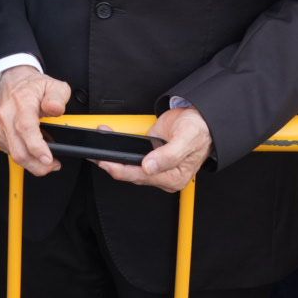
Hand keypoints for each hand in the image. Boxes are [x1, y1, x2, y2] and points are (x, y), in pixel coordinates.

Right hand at [0, 65, 70, 177]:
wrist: (9, 79)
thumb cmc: (30, 85)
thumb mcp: (52, 85)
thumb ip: (58, 97)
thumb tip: (56, 108)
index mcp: (21, 103)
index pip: (26, 128)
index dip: (37, 148)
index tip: (49, 158)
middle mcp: (6, 115)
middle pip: (19, 150)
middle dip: (37, 165)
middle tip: (52, 164)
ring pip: (13, 154)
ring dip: (31, 162)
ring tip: (45, 156)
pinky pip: (9, 152)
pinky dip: (22, 155)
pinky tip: (31, 149)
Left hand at [97, 106, 211, 192]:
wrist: (201, 120)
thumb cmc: (198, 130)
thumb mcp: (186, 139)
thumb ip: (169, 155)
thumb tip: (149, 166)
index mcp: (174, 177)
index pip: (142, 177)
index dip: (122, 170)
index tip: (107, 163)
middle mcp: (163, 176)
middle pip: (132, 175)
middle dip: (113, 164)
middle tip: (96, 155)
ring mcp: (156, 167)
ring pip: (129, 167)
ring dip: (113, 158)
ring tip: (99, 148)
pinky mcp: (150, 157)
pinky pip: (131, 157)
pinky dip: (120, 150)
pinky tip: (111, 141)